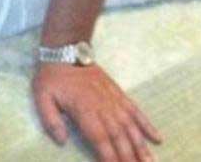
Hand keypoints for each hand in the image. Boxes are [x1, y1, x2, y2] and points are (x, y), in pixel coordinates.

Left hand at [33, 62, 161, 160]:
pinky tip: (157, 138)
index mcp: (84, 111)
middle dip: (129, 158)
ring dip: (142, 147)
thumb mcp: (42, 97)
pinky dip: (147, 125)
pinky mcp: (119, 93)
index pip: (100, 140)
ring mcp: (114, 100)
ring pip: (131, 127)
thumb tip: (62, 141)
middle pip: (119, 138)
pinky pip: (136, 110)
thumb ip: (51, 120)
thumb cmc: (52, 77)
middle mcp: (103, 107)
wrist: (66, 50)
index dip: (109, 158)